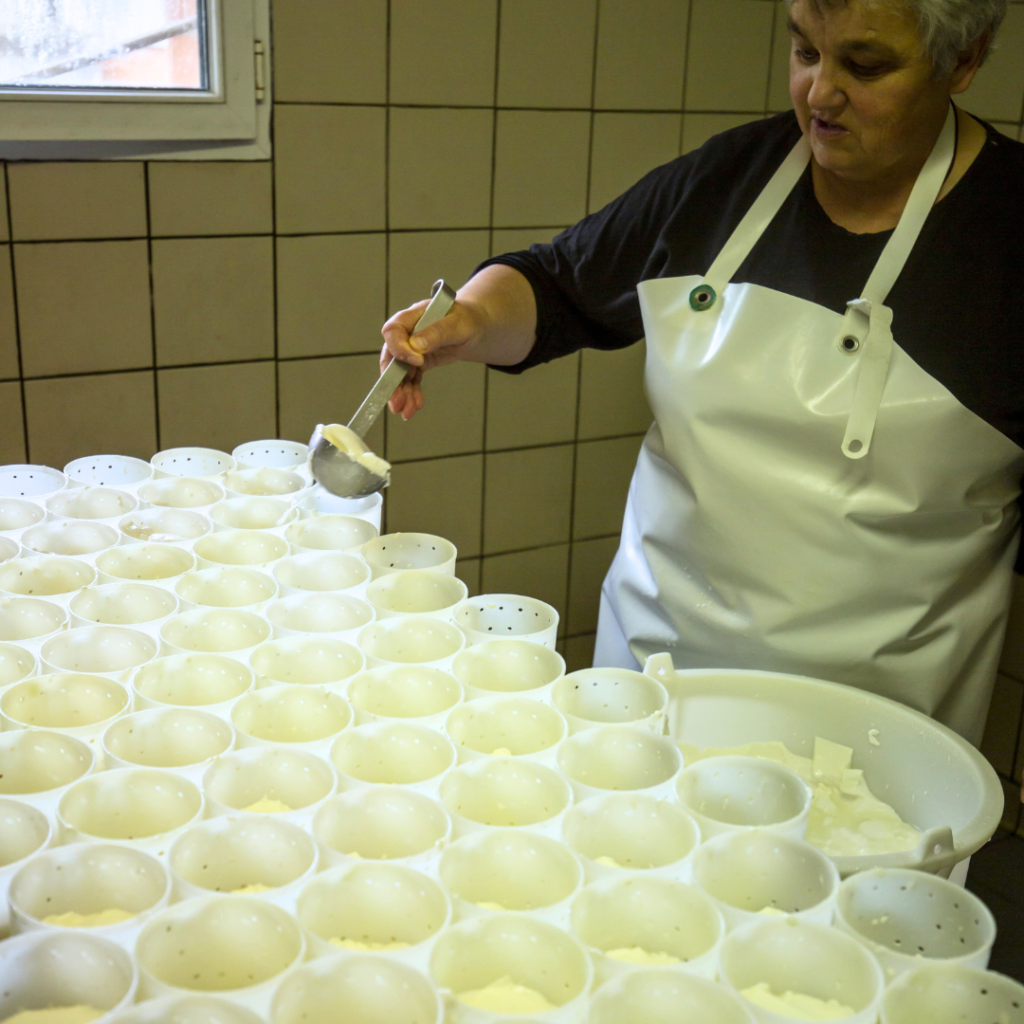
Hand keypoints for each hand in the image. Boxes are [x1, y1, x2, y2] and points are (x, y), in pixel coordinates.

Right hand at [380, 297, 482, 419]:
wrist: (476, 326)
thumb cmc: (468, 320)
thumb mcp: (459, 324)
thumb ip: (438, 332)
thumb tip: (416, 345)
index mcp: (414, 316)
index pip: (394, 331)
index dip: (399, 348)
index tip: (417, 362)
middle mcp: (408, 332)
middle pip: (391, 356)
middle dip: (393, 381)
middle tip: (397, 402)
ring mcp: (412, 348)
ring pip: (400, 372)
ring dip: (402, 393)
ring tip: (407, 412)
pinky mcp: (419, 361)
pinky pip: (412, 378)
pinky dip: (412, 392)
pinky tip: (416, 405)